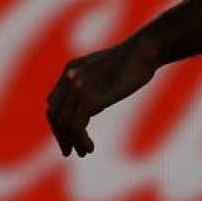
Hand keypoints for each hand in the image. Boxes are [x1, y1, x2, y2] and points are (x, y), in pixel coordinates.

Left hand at [45, 35, 160, 155]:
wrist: (147, 48)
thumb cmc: (138, 58)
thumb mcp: (107, 67)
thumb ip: (93, 82)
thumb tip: (91, 106)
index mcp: (71, 69)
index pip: (54, 102)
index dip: (59, 123)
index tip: (70, 136)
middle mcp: (69, 77)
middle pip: (54, 114)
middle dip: (61, 135)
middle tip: (71, 151)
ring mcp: (78, 87)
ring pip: (63, 123)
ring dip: (72, 141)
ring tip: (85, 151)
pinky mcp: (89, 97)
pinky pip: (76, 126)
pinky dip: (80, 140)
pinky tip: (90, 148)